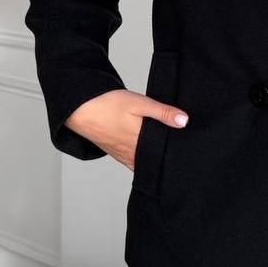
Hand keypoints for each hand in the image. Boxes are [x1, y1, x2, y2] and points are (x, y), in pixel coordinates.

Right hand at [65, 88, 188, 168]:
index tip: (187, 155)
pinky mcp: (116, 153)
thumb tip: (184, 121)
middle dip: (167, 159)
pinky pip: (133, 163)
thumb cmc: (108, 104)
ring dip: (154, 161)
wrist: (80, 109)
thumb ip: (162, 113)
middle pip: (155, 160)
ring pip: (144, 163)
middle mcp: (132, 153)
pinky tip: (148, 157)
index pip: (163, 155)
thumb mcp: (140, 103)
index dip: (175, 155)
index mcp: (141, 142)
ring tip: (167, 158)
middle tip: (181, 157)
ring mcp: (123, 155)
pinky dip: (142, 162)